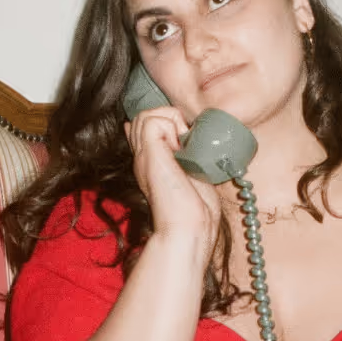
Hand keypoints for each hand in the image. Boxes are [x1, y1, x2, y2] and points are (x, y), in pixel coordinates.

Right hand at [125, 107, 220, 255]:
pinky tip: (180, 150)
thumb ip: (185, 152)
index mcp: (152, 161)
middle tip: (186, 147)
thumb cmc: (198, 208)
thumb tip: (182, 131)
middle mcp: (143, 156)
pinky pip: (153, 118)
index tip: (185, 143)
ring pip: (146, 113)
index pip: (145, 126)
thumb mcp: (193, 170)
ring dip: (171, 122)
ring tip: (182, 149)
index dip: (166, 125)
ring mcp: (143, 154)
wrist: (191, 226)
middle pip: (145, 116)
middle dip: (170, 121)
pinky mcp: (148, 152)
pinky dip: (171, 126)